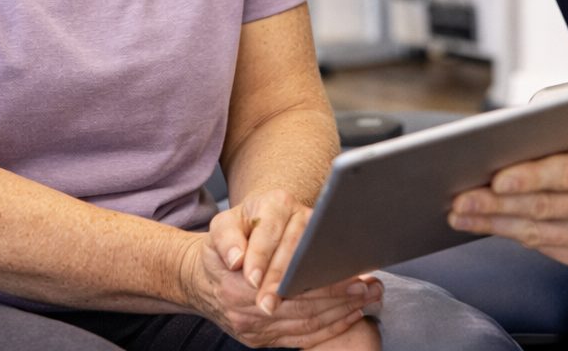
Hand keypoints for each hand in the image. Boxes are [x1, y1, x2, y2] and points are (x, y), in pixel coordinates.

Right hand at [185, 196, 380, 347]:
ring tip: (367, 300)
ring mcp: (252, 328)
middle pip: (301, 306)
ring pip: (303, 324)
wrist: (197, 280)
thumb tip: (239, 259)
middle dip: (339, 298)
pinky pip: (299, 338)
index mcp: (238, 278)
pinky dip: (326, 330)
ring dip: (339, 315)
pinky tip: (347, 317)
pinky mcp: (260, 339)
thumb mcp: (221, 228)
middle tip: (370, 288)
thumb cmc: (219, 247)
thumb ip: (231, 237)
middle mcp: (245, 307)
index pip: (286, 282)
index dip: (321, 282)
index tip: (351, 277)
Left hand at [446, 118, 567, 268]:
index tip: (495, 179)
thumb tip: (509, 133)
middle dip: (496, 205)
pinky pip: (544, 246)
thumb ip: (562, 125)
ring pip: (538, 231)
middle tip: (460, 200)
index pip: (566, 173)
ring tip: (461, 214)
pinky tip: (489, 225)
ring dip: (495, 224)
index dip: (529, 178)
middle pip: (544, 207)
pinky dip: (513, 234)